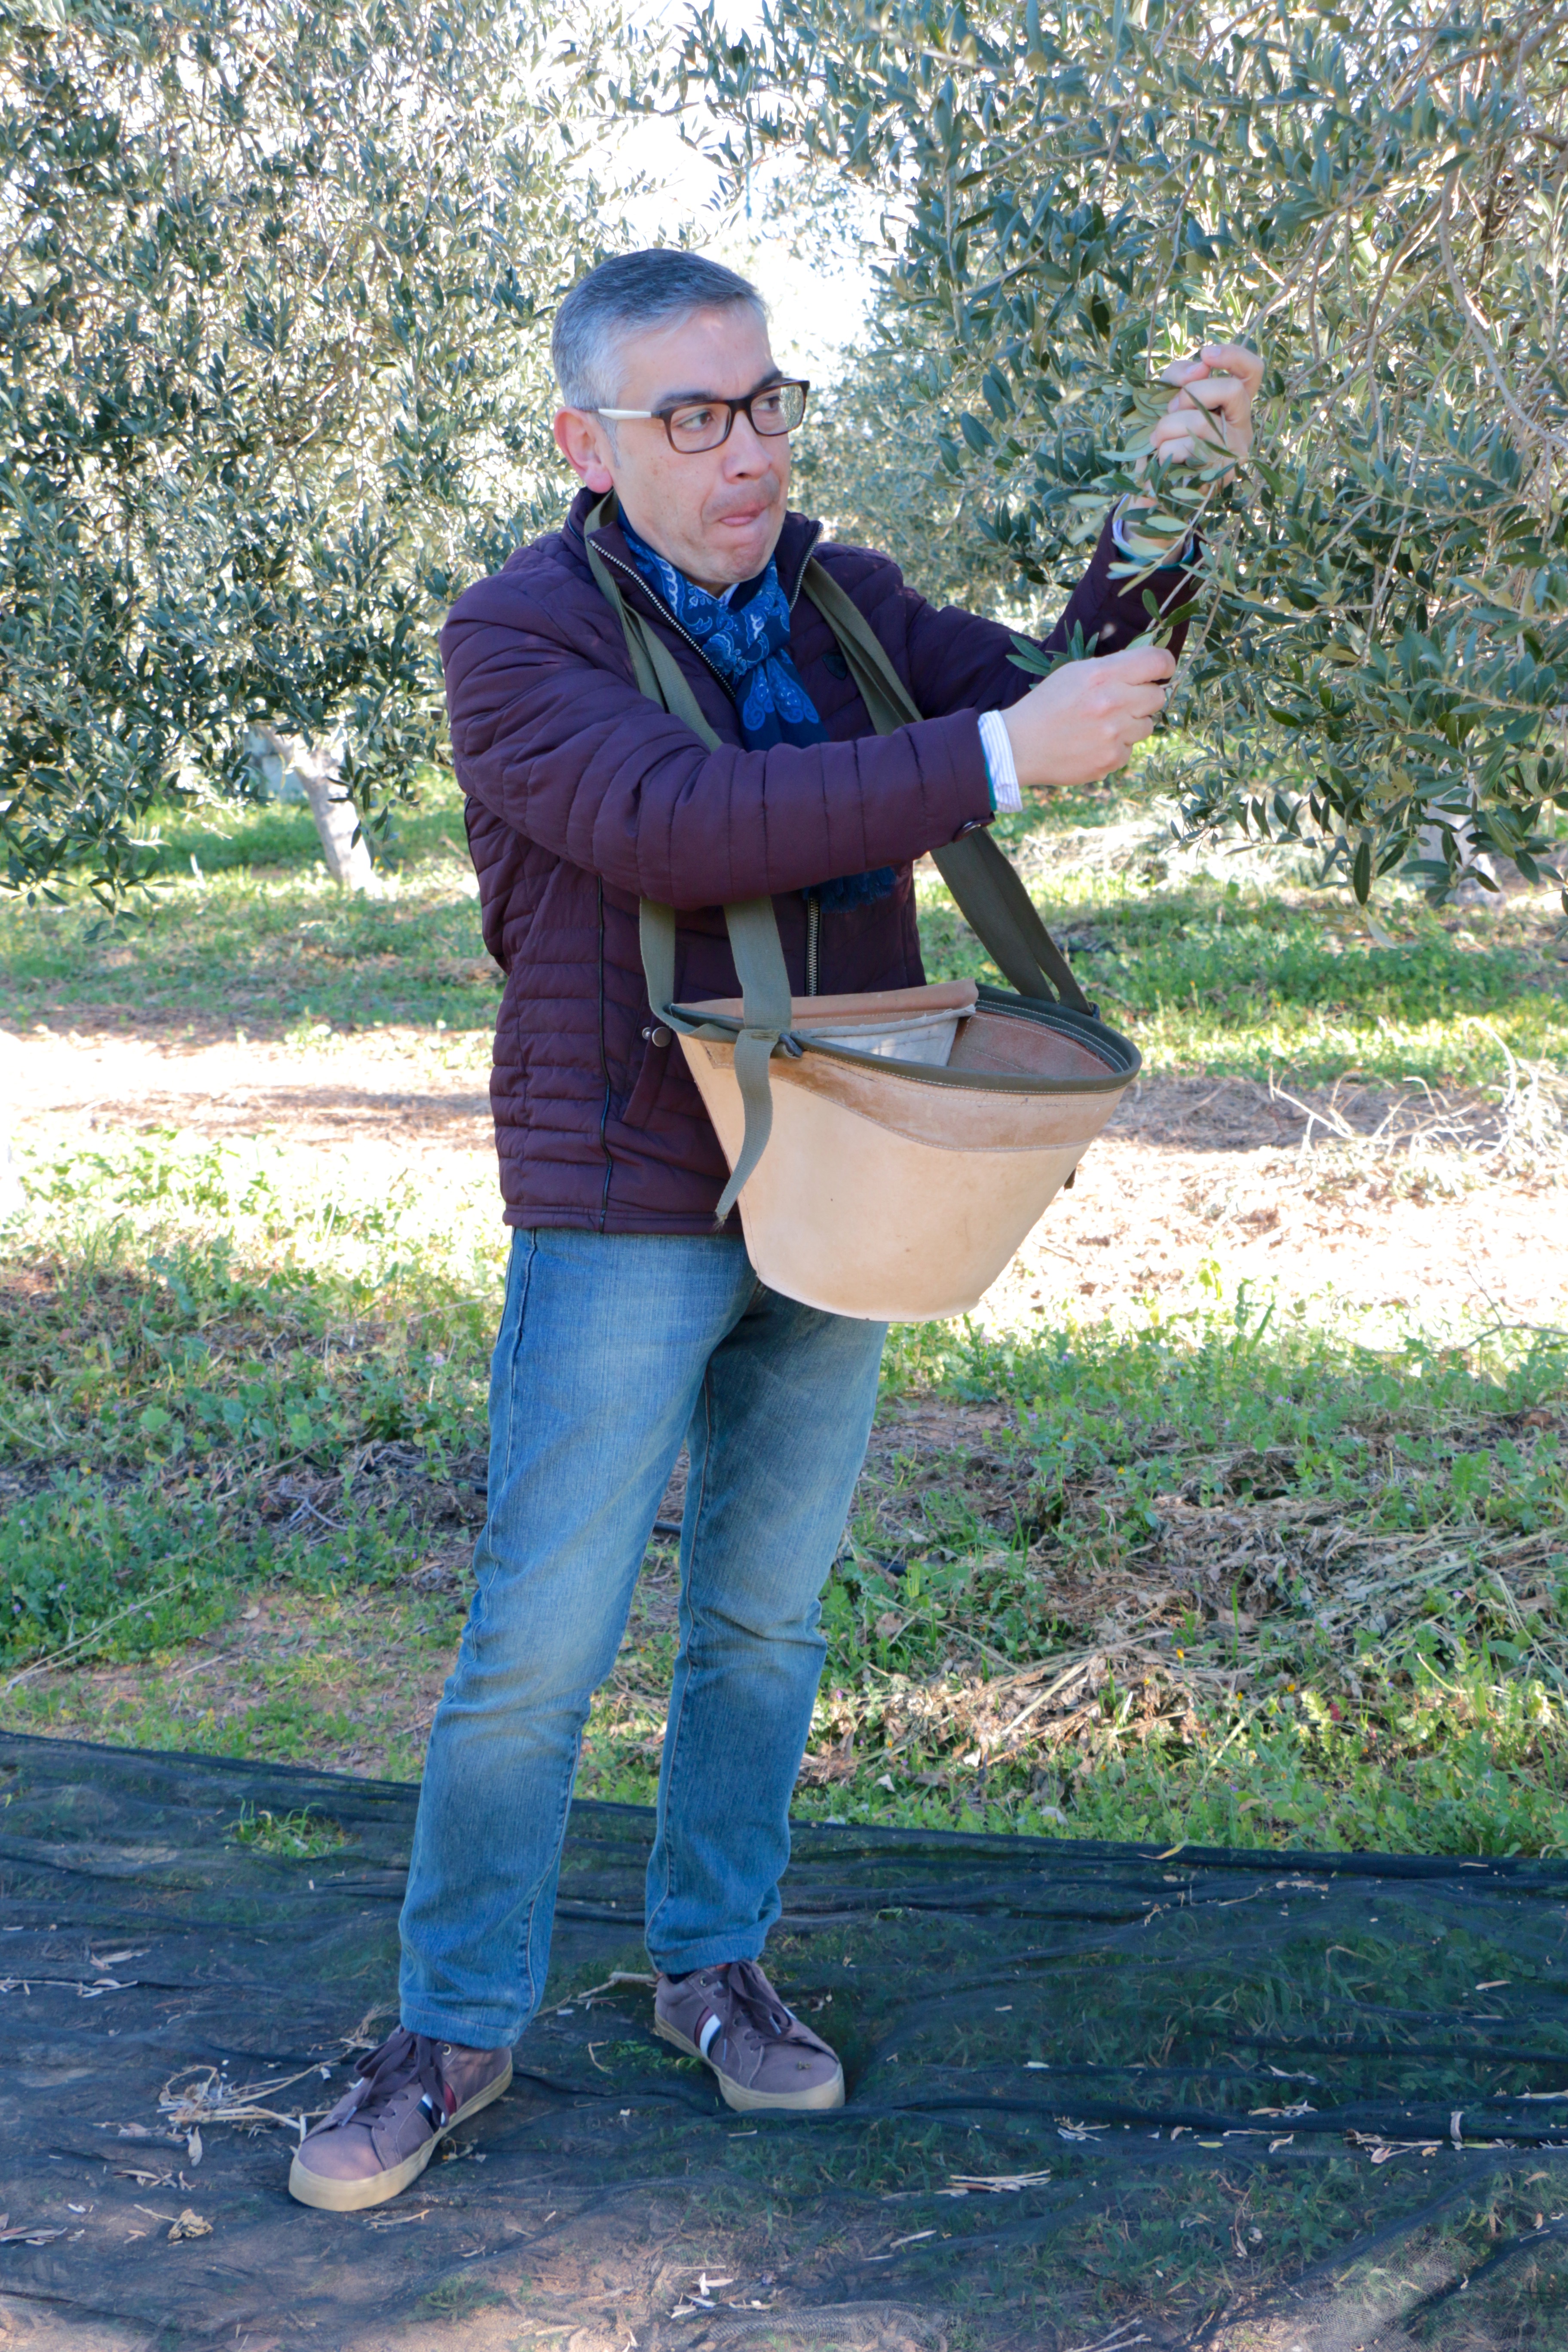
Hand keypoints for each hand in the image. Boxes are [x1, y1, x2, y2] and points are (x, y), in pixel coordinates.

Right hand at [1001, 644, 1175, 790]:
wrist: (1020, 746)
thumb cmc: (1047, 705)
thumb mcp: (1074, 673)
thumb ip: (1112, 668)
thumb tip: (1148, 669)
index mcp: (1102, 675)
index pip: (1156, 662)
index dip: (1164, 665)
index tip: (1161, 671)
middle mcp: (1113, 702)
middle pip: (1157, 697)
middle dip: (1143, 698)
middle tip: (1121, 703)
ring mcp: (1114, 734)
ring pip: (1147, 726)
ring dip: (1131, 725)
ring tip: (1102, 726)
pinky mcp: (1111, 760)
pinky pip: (1130, 749)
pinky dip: (1116, 747)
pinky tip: (1093, 744)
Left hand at [1144, 340, 1263, 477]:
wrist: (1155, 483)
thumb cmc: (1166, 435)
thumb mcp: (1167, 396)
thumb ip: (1180, 375)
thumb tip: (1200, 369)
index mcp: (1234, 405)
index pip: (1252, 372)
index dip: (1234, 356)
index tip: (1206, 354)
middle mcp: (1242, 427)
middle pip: (1231, 390)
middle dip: (1190, 393)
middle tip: (1170, 409)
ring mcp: (1235, 452)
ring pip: (1201, 421)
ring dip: (1167, 426)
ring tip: (1157, 439)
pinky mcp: (1220, 475)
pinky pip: (1188, 449)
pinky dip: (1165, 450)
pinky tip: (1162, 459)